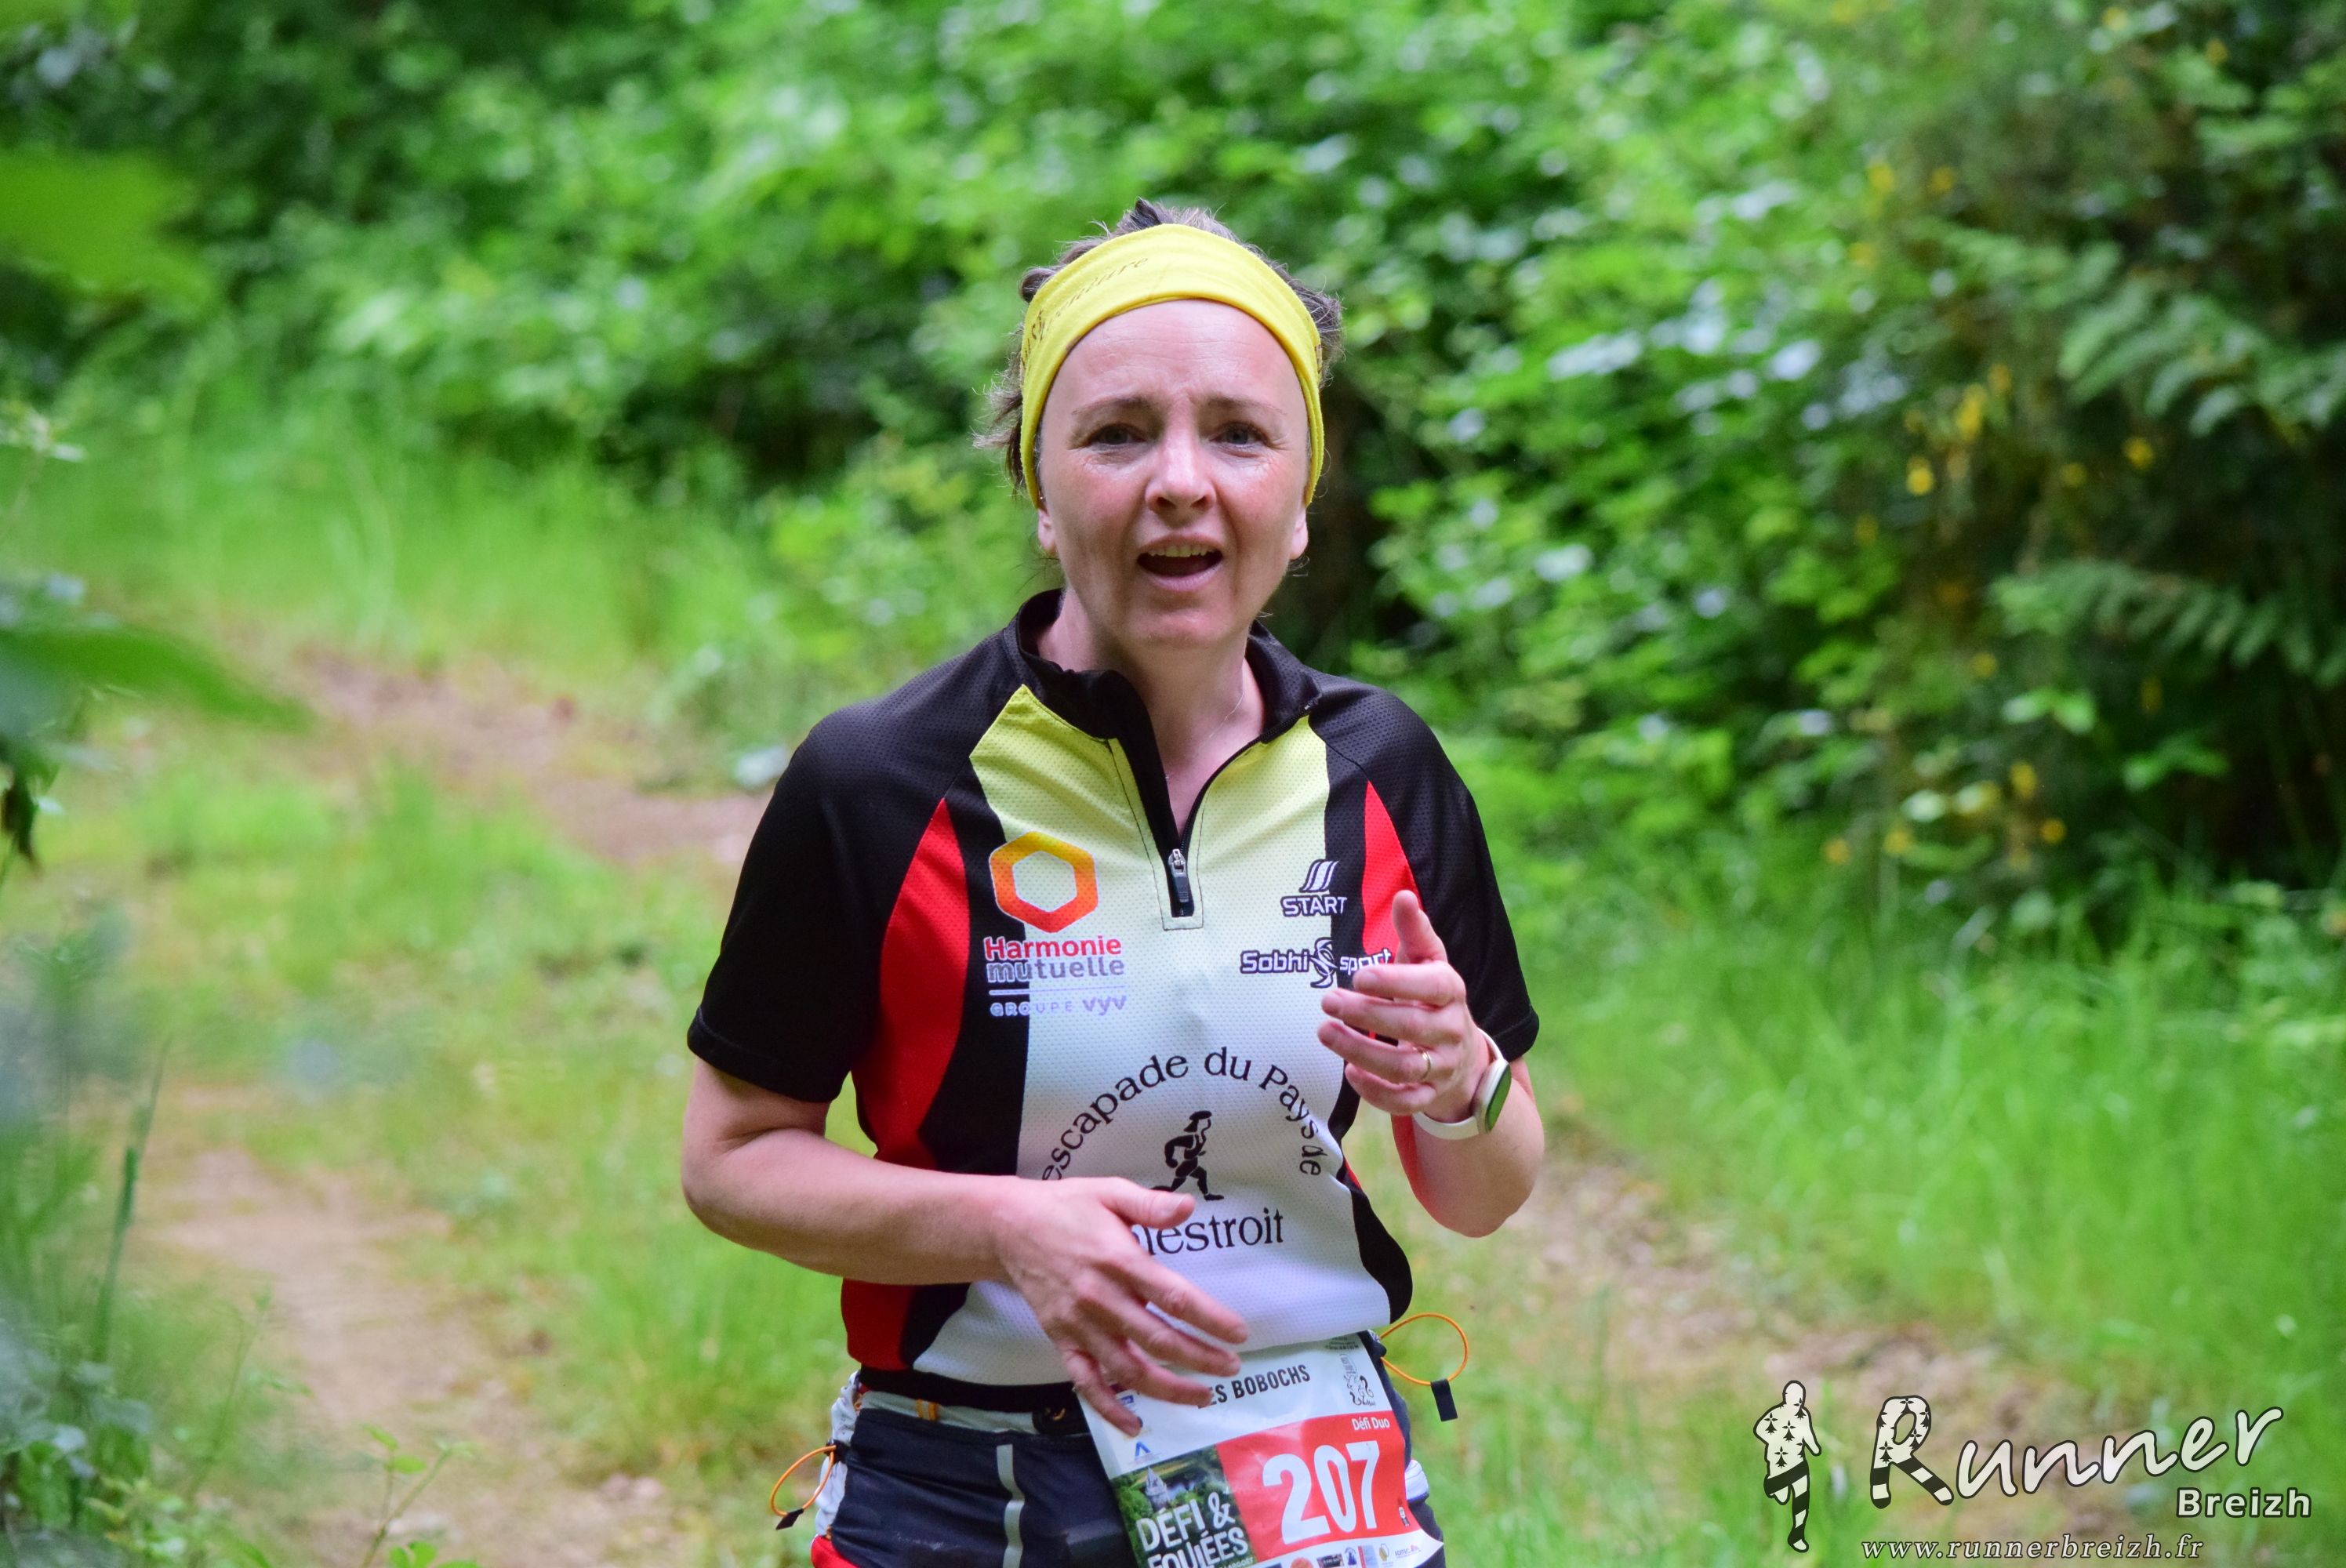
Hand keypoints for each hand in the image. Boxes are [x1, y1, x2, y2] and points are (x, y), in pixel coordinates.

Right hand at [989, 1177, 1249, 1436]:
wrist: (1009, 1228)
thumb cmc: (1068, 1207)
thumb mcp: (1110, 1192)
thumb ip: (1150, 1204)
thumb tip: (1188, 1207)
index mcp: (1119, 1261)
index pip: (1173, 1298)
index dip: (1210, 1319)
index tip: (1239, 1334)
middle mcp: (1101, 1299)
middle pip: (1158, 1340)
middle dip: (1200, 1359)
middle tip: (1231, 1367)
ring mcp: (1080, 1325)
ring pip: (1128, 1369)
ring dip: (1168, 1389)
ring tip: (1203, 1396)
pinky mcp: (1062, 1340)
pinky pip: (1086, 1382)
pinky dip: (1109, 1408)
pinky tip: (1135, 1425)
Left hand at [1317, 888, 1484, 1121]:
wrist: (1463, 1056)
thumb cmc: (1433, 999)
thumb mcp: (1430, 963)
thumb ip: (1415, 932)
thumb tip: (1404, 896)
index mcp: (1451, 992)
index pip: (1432, 987)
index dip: (1396, 982)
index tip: (1359, 974)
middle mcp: (1451, 1031)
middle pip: (1411, 1027)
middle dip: (1366, 1015)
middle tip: (1328, 1000)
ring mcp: (1440, 1067)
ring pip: (1404, 1067)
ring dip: (1360, 1052)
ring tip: (1324, 1032)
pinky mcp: (1427, 1096)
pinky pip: (1405, 1102)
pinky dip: (1377, 1092)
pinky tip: (1348, 1073)